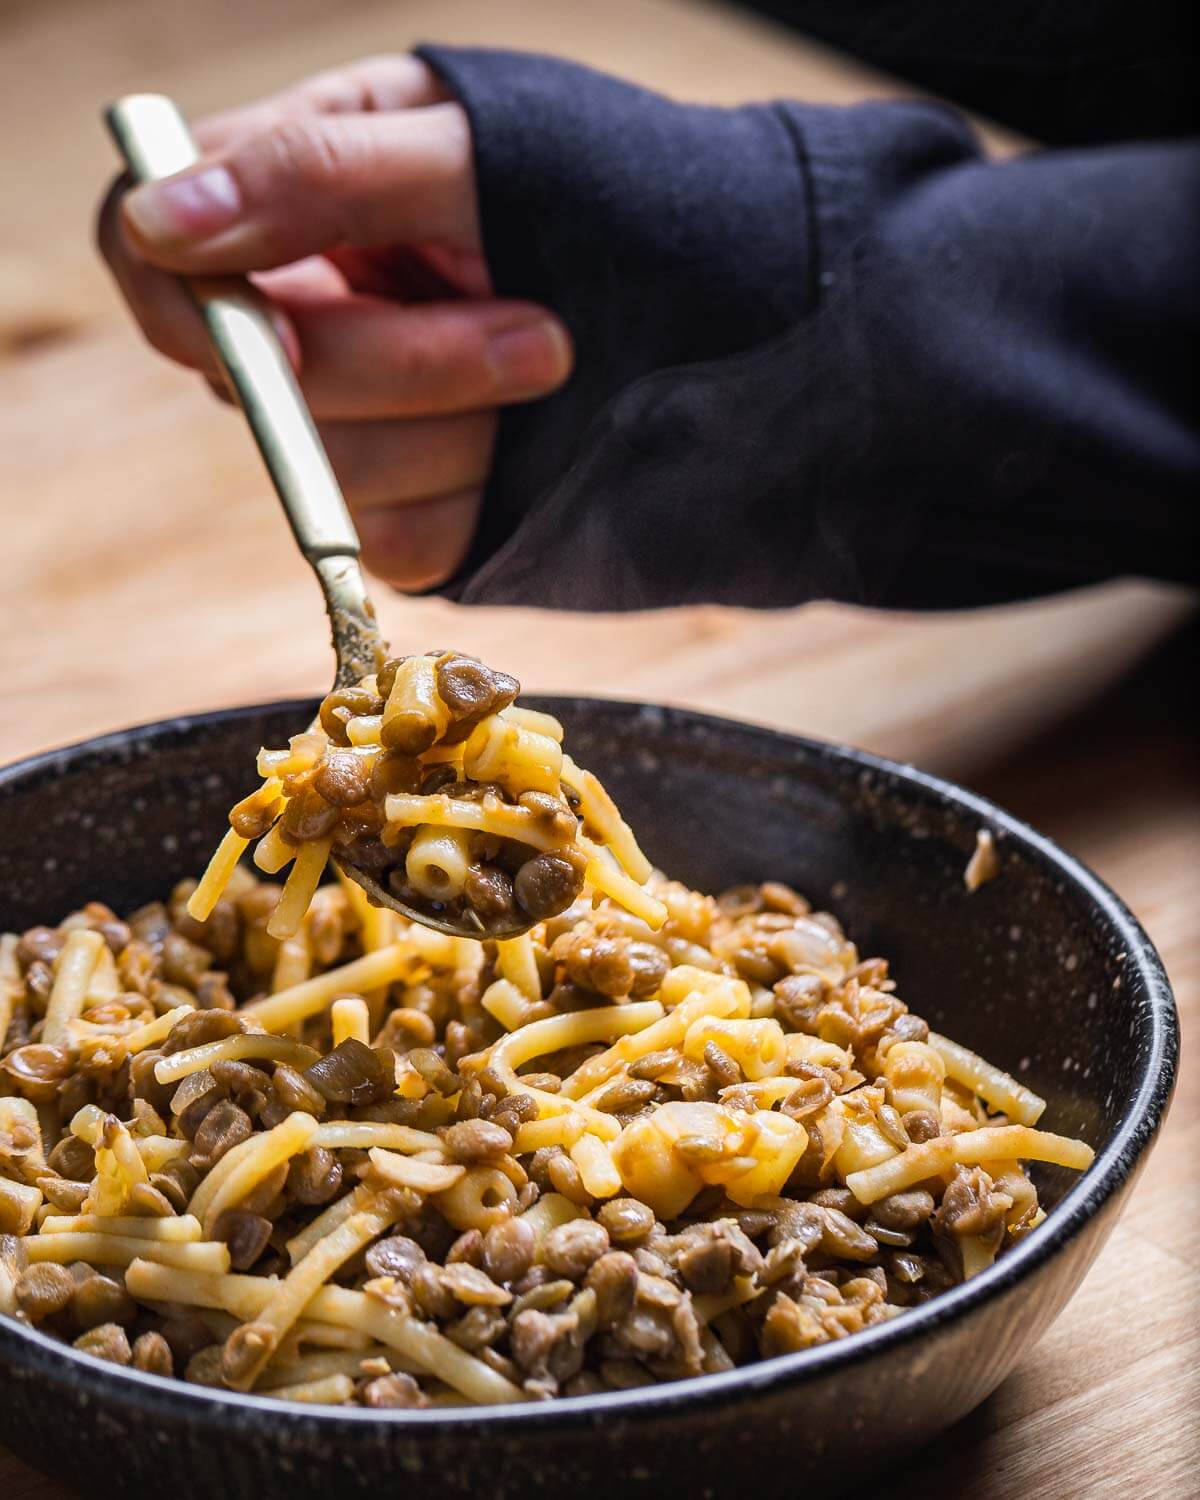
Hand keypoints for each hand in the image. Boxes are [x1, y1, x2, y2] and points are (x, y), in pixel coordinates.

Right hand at [97, 55, 571, 589]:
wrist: (715, 292)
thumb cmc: (595, 189)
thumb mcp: (471, 148)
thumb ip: (320, 172)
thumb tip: (159, 218)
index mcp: (287, 200)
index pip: (150, 253)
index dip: (190, 311)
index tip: (284, 342)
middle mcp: (301, 317)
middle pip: (260, 390)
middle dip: (413, 367)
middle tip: (542, 334)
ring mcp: (351, 422)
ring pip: (336, 476)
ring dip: (462, 429)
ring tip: (554, 361)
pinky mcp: (405, 508)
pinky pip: (402, 540)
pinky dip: (476, 495)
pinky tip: (527, 440)